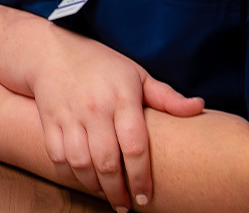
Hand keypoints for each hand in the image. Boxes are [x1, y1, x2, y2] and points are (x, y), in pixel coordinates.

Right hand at [27, 34, 204, 210]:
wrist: (51, 51)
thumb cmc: (101, 65)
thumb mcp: (136, 74)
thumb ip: (166, 96)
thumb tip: (198, 107)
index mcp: (121, 98)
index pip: (134, 146)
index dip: (141, 177)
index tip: (146, 197)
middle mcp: (94, 108)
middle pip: (106, 161)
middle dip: (117, 191)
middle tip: (126, 206)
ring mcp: (69, 115)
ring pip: (80, 163)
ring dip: (94, 185)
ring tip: (106, 194)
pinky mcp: (50, 120)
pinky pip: (57, 156)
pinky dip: (69, 174)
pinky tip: (83, 179)